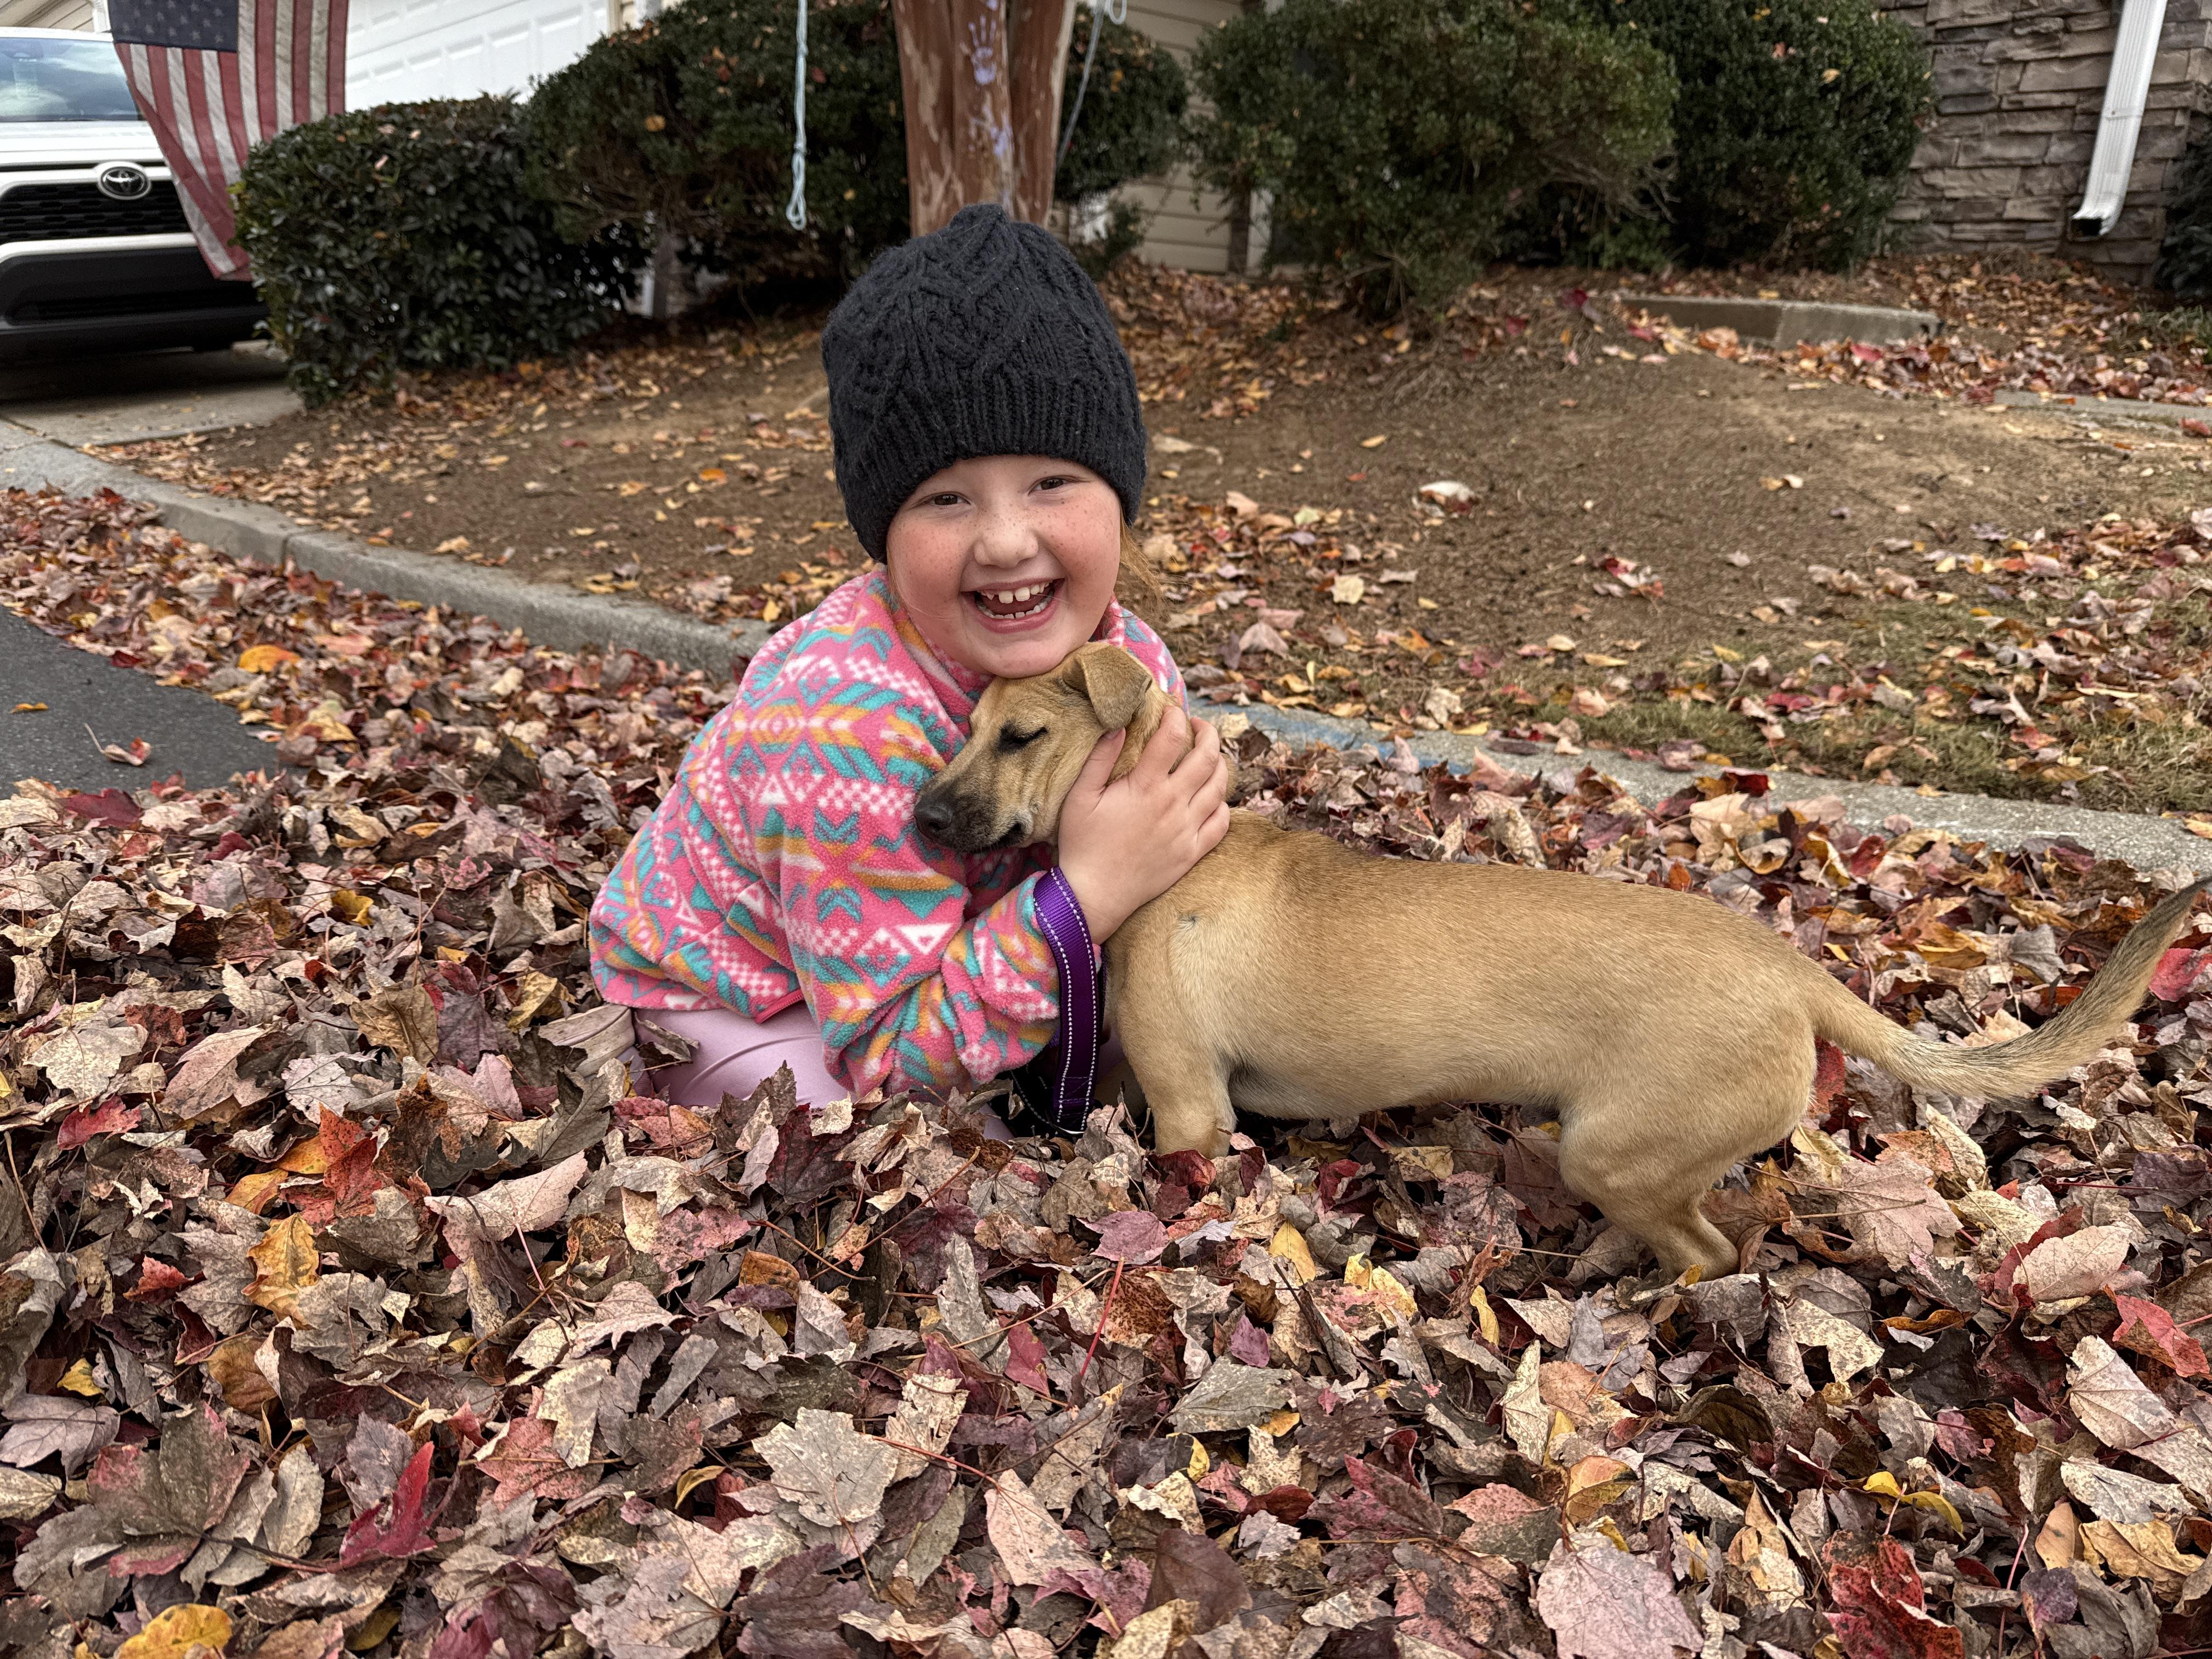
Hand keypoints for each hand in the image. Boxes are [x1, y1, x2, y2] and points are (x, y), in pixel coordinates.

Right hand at [1055, 705, 1230, 941]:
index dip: (1176, 717)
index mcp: (1144, 787)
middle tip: (1196, 727)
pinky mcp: (1192, 853)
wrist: (1094, 895)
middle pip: (1207, 757)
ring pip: (1220, 788)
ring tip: (1208, 757)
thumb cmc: (1082, 844)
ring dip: (1219, 765)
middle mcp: (1173, 805)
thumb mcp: (1079, 797)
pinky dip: (1223, 805)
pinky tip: (1212, 797)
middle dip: (1207, 733)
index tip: (1171, 711)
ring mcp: (1187, 830)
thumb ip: (1099, 758)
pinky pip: (1222, 823)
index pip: (1172, 738)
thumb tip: (1119, 725)